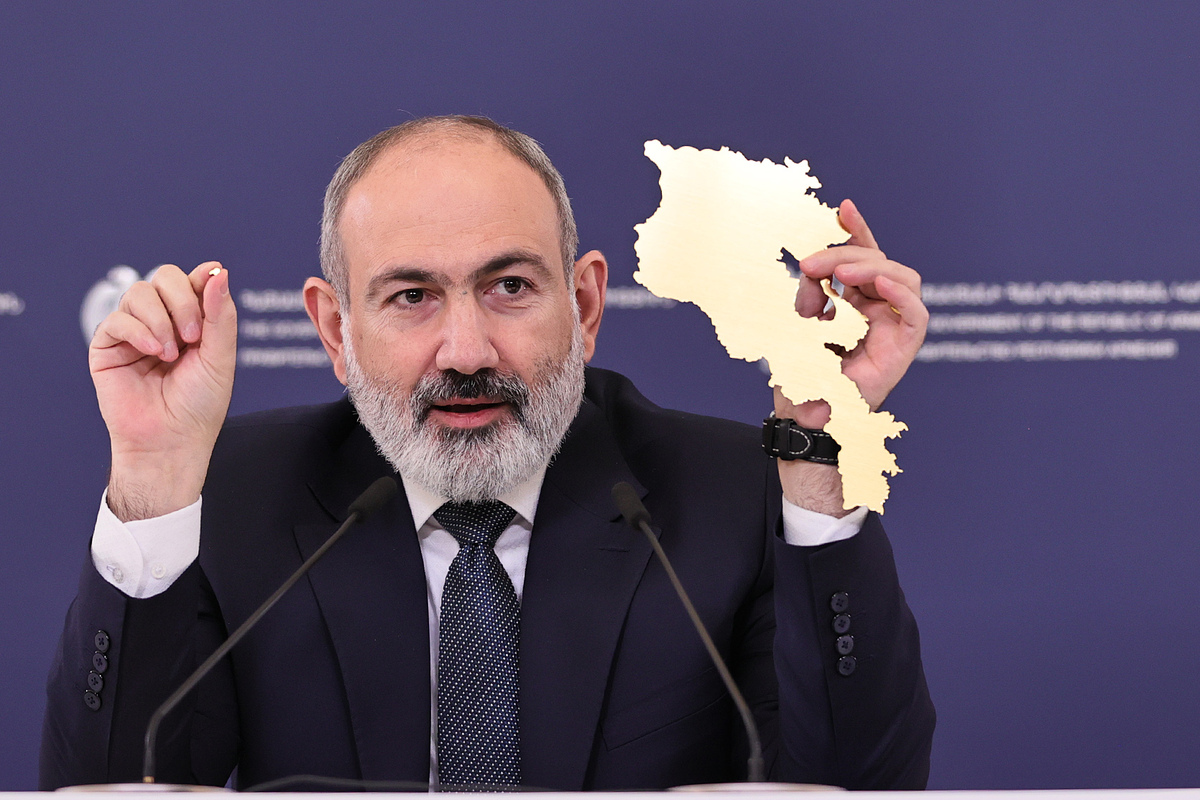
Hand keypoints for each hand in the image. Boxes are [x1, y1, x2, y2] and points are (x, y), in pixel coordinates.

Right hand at [89, 262, 236, 520]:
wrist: (171, 441)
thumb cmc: (199, 405)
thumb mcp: (219, 357)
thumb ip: (219, 314)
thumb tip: (217, 270)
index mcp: (193, 321)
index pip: (193, 280)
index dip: (200, 281)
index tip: (208, 292)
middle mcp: (163, 321)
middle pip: (165, 277)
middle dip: (182, 300)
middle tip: (193, 337)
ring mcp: (135, 331)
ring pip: (139, 292)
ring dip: (160, 319)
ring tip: (170, 354)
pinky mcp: (108, 346)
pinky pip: (117, 319)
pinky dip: (138, 330)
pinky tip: (153, 352)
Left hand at [777, 199, 927, 427]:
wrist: (805, 419)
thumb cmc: (800, 378)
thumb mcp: (794, 326)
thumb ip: (808, 296)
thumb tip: (814, 272)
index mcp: (852, 302)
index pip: (861, 257)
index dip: (856, 231)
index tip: (842, 208)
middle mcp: (876, 310)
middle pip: (878, 262)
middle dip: (846, 252)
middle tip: (811, 264)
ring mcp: (892, 327)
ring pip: (902, 278)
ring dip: (872, 267)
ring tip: (839, 272)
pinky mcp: (904, 348)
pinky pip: (916, 314)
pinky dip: (901, 294)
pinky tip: (879, 283)